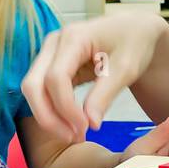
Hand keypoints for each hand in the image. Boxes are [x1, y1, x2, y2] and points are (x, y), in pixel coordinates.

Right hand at [22, 12, 167, 141]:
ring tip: (75, 135)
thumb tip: (90, 125)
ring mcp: (50, 53)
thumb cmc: (134, 43)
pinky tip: (71, 126)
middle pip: (33, 85)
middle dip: (49, 116)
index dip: (66, 108)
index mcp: (73, 37)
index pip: (56, 78)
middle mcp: (54, 43)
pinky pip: (42, 91)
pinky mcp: (52, 64)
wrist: (134, 29)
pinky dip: (53, 110)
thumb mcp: (126, 69)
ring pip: (34, 90)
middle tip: (74, 138)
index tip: (85, 129)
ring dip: (49, 116)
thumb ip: (105, 96)